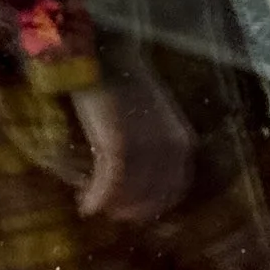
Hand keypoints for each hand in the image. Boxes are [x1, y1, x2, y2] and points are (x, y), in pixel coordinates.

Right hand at [72, 75, 193, 226]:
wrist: (110, 56)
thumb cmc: (127, 86)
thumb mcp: (153, 121)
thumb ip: (154, 146)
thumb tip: (138, 176)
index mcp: (183, 144)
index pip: (174, 190)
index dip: (152, 205)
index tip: (132, 211)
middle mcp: (171, 150)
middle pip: (152, 197)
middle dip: (130, 210)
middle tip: (108, 213)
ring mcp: (146, 148)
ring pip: (130, 194)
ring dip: (110, 206)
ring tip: (92, 206)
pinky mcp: (118, 144)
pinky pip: (109, 183)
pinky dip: (97, 197)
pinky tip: (87, 205)